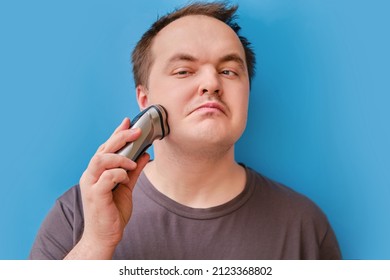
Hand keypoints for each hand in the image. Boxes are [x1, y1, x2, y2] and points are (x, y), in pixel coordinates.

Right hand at [66, 118, 149, 258]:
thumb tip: (146, 154)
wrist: (105, 236)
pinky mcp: (95, 196)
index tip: (128, 122)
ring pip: (100, 160)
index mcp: (97, 172)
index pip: (106, 148)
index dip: (116, 133)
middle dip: (120, 137)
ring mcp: (90, 185)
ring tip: (133, 162)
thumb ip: (134, 172)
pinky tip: (126, 176)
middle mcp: (90, 175)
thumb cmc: (112, 212)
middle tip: (137, 131)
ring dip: (120, 157)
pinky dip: (118, 174)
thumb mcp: (126, 187)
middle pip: (103, 150)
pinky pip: (106, 177)